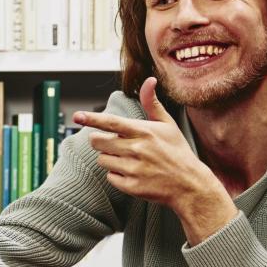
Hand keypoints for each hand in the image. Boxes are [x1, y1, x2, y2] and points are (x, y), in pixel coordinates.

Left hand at [75, 77, 231, 239]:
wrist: (190, 185)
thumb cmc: (177, 151)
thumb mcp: (168, 125)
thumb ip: (151, 104)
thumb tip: (149, 80)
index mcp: (144, 132)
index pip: (111, 122)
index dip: (92, 119)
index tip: (76, 116)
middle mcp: (137, 149)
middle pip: (97, 142)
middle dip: (101, 141)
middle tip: (116, 144)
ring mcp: (134, 169)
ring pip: (102, 160)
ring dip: (110, 159)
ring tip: (130, 160)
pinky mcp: (132, 186)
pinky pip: (110, 177)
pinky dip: (117, 176)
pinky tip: (134, 173)